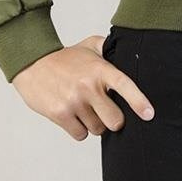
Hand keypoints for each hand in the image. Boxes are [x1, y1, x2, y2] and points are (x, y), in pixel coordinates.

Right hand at [11, 34, 155, 140]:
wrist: (32, 63)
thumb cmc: (65, 57)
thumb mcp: (89, 46)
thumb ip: (109, 48)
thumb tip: (129, 49)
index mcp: (99, 69)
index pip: (124, 85)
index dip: (138, 101)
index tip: (149, 114)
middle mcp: (88, 86)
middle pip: (115, 121)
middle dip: (113, 121)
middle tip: (104, 111)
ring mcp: (74, 101)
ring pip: (97, 130)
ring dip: (93, 123)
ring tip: (83, 107)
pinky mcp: (60, 114)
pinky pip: (80, 135)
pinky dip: (79, 129)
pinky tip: (72, 114)